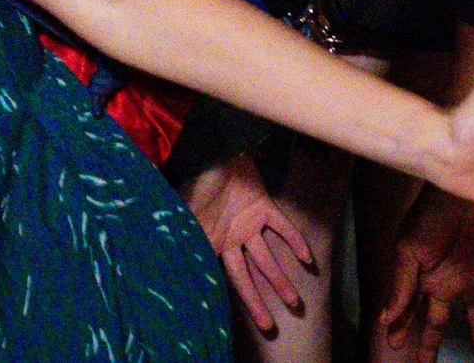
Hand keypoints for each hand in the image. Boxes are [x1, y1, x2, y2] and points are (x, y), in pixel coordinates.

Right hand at [184, 153, 318, 338]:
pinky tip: (308, 260)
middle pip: (245, 276)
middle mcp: (230, 237)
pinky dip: (295, 242)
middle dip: (256, 301)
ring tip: (294, 301)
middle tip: (270, 326)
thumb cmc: (193, 179)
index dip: (226, 295)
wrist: (210, 147)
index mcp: (210, 240)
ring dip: (280, 279)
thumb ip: (181, 235)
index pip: (220, 274)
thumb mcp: (182, 212)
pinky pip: (283, 228)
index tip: (231, 316)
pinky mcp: (263, 206)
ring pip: (266, 259)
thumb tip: (166, 259)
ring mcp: (247, 223)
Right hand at [375, 184, 473, 359]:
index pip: (411, 309)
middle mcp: (445, 280)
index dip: (402, 328)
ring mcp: (470, 275)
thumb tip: (386, 318)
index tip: (394, 345)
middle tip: (425, 362)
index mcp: (421, 277)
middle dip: (432, 340)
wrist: (464, 194)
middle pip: (438, 317)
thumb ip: (402, 286)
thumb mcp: (409, 251)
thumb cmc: (429, 217)